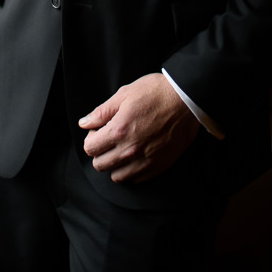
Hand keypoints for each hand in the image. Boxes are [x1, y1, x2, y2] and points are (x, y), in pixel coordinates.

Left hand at [78, 73, 198, 183]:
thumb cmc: (156, 92)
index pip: (90, 149)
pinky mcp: (159, 166)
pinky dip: (132, 170)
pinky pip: (137, 179)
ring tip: (122, 148)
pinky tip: (137, 154)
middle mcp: (130, 150)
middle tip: (109, 139)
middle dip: (100, 152)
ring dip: (115, 164)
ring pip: (117, 176)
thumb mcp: (124, 94)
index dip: (91, 139)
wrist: (186, 99)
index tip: (98, 131)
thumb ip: (101, 112)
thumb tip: (85, 123)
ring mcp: (145, 161)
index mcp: (119, 131)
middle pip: (100, 165)